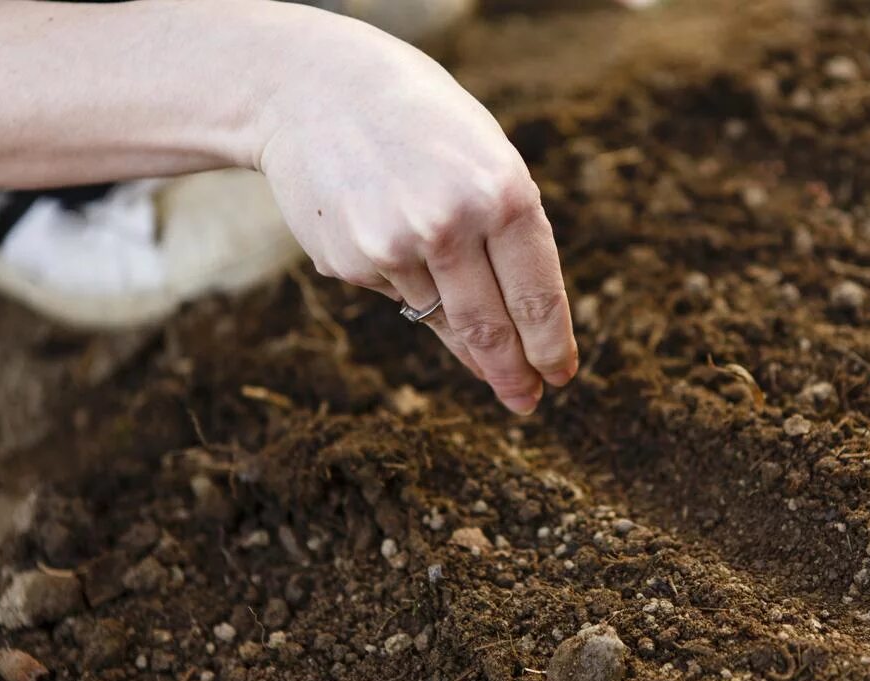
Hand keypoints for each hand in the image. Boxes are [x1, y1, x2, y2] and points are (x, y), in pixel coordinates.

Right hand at [255, 14, 577, 414]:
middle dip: (511, 373)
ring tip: (454, 298)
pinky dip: (403, 277)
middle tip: (525, 402)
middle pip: (490, 329)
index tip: (558, 377)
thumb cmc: (421, 126)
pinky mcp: (348, 263)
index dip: (550, 347)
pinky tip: (386, 229)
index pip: (537, 296)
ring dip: (457, 326)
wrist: (311, 89)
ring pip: (440, 318)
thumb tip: (519, 329)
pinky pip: (395, 293)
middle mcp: (450, 224)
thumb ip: (508, 235)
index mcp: (502, 193)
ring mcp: (393, 247)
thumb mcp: (484, 161)